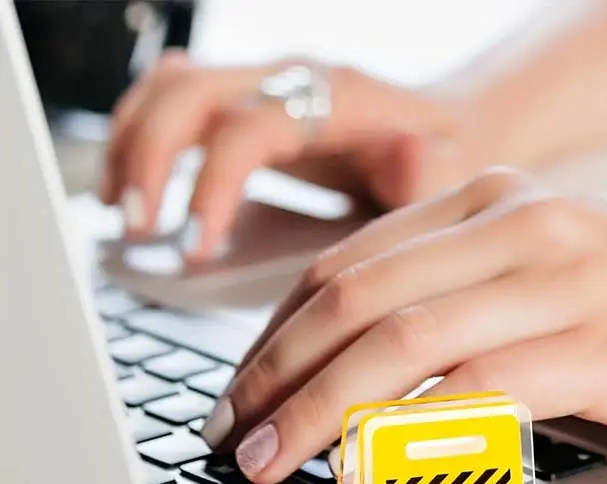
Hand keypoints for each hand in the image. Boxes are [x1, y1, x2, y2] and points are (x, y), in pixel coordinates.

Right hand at [100, 51, 482, 260]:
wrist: (448, 128)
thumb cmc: (446, 156)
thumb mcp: (449, 169)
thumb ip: (429, 170)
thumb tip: (408, 158)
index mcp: (336, 98)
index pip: (249, 128)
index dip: (212, 186)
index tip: (194, 247)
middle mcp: (290, 80)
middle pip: (189, 93)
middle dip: (148, 160)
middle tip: (140, 231)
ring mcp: (264, 88)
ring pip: (169, 90)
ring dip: (132, 147)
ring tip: (124, 216)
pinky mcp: (250, 109)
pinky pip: (176, 105)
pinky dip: (144, 142)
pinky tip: (138, 191)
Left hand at [199, 167, 606, 483]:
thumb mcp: (543, 286)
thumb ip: (458, 311)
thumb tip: (363, 383)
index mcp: (489, 204)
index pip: (345, 268)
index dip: (274, 335)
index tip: (241, 393)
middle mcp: (515, 225)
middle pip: (354, 299)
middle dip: (274, 374)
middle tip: (231, 436)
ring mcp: (558, 279)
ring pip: (399, 342)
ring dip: (317, 409)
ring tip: (267, 460)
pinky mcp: (601, 344)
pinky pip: (476, 388)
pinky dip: (406, 433)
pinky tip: (362, 471)